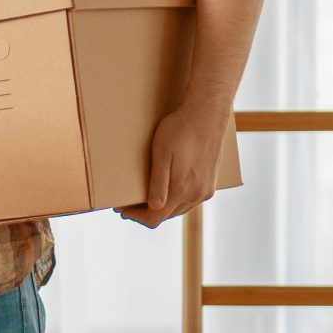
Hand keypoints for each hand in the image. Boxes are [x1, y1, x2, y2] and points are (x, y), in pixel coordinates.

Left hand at [117, 100, 230, 227]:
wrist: (207, 113)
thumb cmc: (179, 130)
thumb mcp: (162, 153)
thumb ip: (158, 183)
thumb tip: (154, 208)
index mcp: (181, 190)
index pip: (154, 219)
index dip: (136, 217)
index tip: (122, 209)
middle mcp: (196, 195)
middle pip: (165, 216)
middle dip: (146, 212)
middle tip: (129, 202)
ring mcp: (205, 191)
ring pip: (178, 209)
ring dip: (161, 207)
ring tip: (145, 196)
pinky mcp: (211, 184)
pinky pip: (189, 200)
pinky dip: (175, 200)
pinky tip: (167, 189)